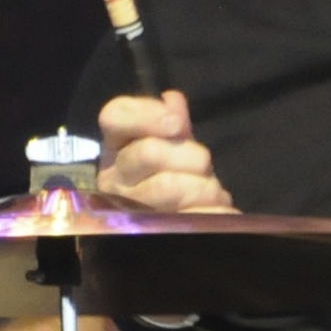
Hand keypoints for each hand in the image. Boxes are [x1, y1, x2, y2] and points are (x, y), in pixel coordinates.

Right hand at [93, 87, 235, 213]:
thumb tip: (172, 100)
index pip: (114, 117)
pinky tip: (216, 208)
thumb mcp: (175, 144)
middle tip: (204, 165)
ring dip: (204, 187)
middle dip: (190, 155)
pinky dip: (212, 210)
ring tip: (212, 191)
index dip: (146, 114)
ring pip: (168, 186)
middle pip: (149, 152)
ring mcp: (127, 208)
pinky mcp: (149, 230)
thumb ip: (173, 121)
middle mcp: (114, 177)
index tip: (176, 123)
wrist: (177, 221)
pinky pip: (187, 216)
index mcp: (116, 146)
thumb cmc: (175, 174)